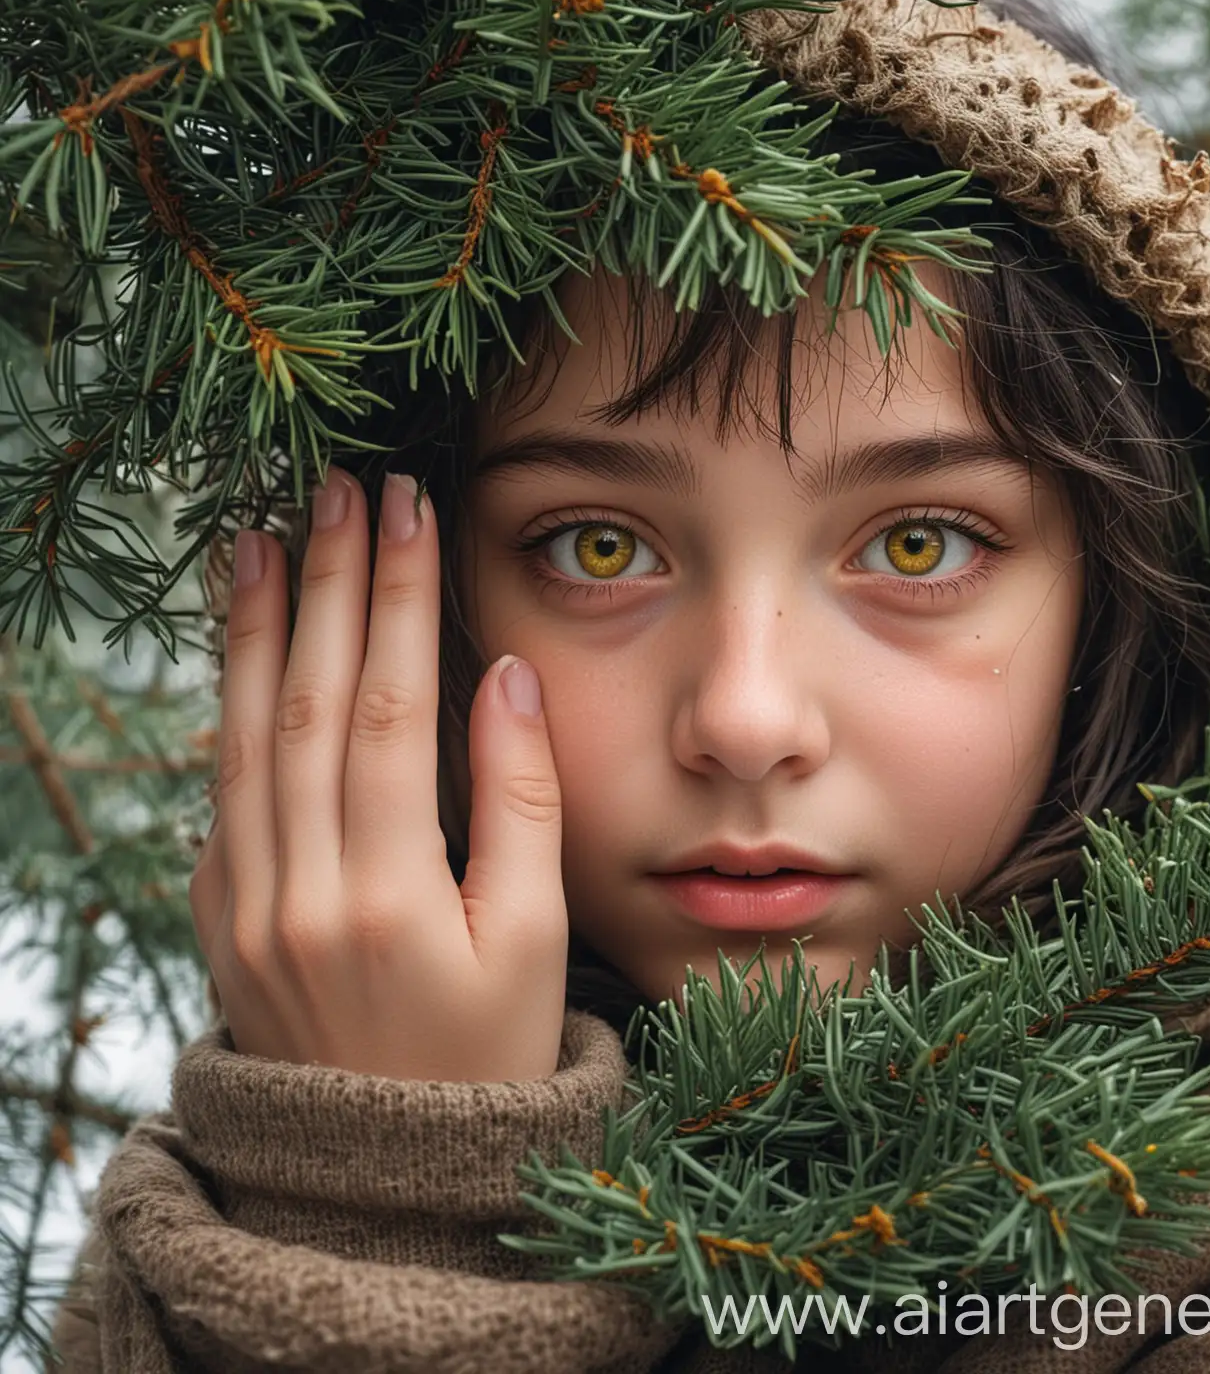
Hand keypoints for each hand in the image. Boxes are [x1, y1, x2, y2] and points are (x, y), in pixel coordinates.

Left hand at [188, 468, 568, 1081]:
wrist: (387, 1180)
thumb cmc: (486, 1056)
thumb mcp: (532, 940)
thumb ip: (521, 804)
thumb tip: (507, 680)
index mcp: (388, 895)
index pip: (392, 709)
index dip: (401, 601)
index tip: (408, 511)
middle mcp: (298, 891)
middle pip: (311, 704)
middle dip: (329, 586)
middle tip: (339, 489)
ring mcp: (244, 907)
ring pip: (244, 739)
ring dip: (256, 632)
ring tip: (261, 539)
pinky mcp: (220, 919)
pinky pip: (217, 796)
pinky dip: (226, 712)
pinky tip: (241, 655)